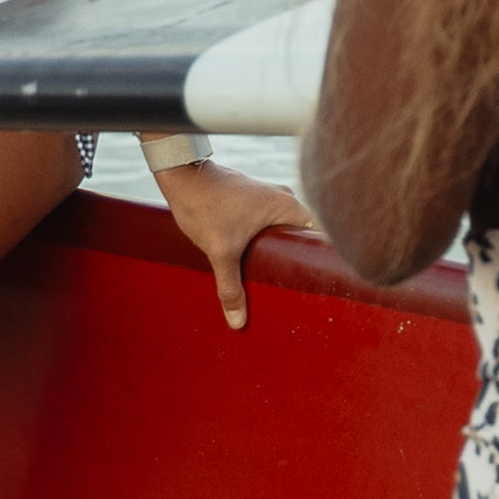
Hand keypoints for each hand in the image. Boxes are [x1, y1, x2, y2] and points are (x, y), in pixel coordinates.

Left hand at [157, 161, 315, 326]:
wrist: (182, 176)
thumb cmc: (205, 206)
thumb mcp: (220, 251)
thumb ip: (230, 287)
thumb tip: (237, 321)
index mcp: (288, 207)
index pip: (315, 238)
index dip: (314, 262)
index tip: (310, 284)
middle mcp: (284, 198)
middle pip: (298, 238)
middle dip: (292, 262)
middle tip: (288, 289)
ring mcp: (269, 196)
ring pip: (282, 230)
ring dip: (276, 251)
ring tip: (272, 277)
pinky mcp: (254, 198)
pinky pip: (268, 223)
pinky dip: (264, 240)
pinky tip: (255, 257)